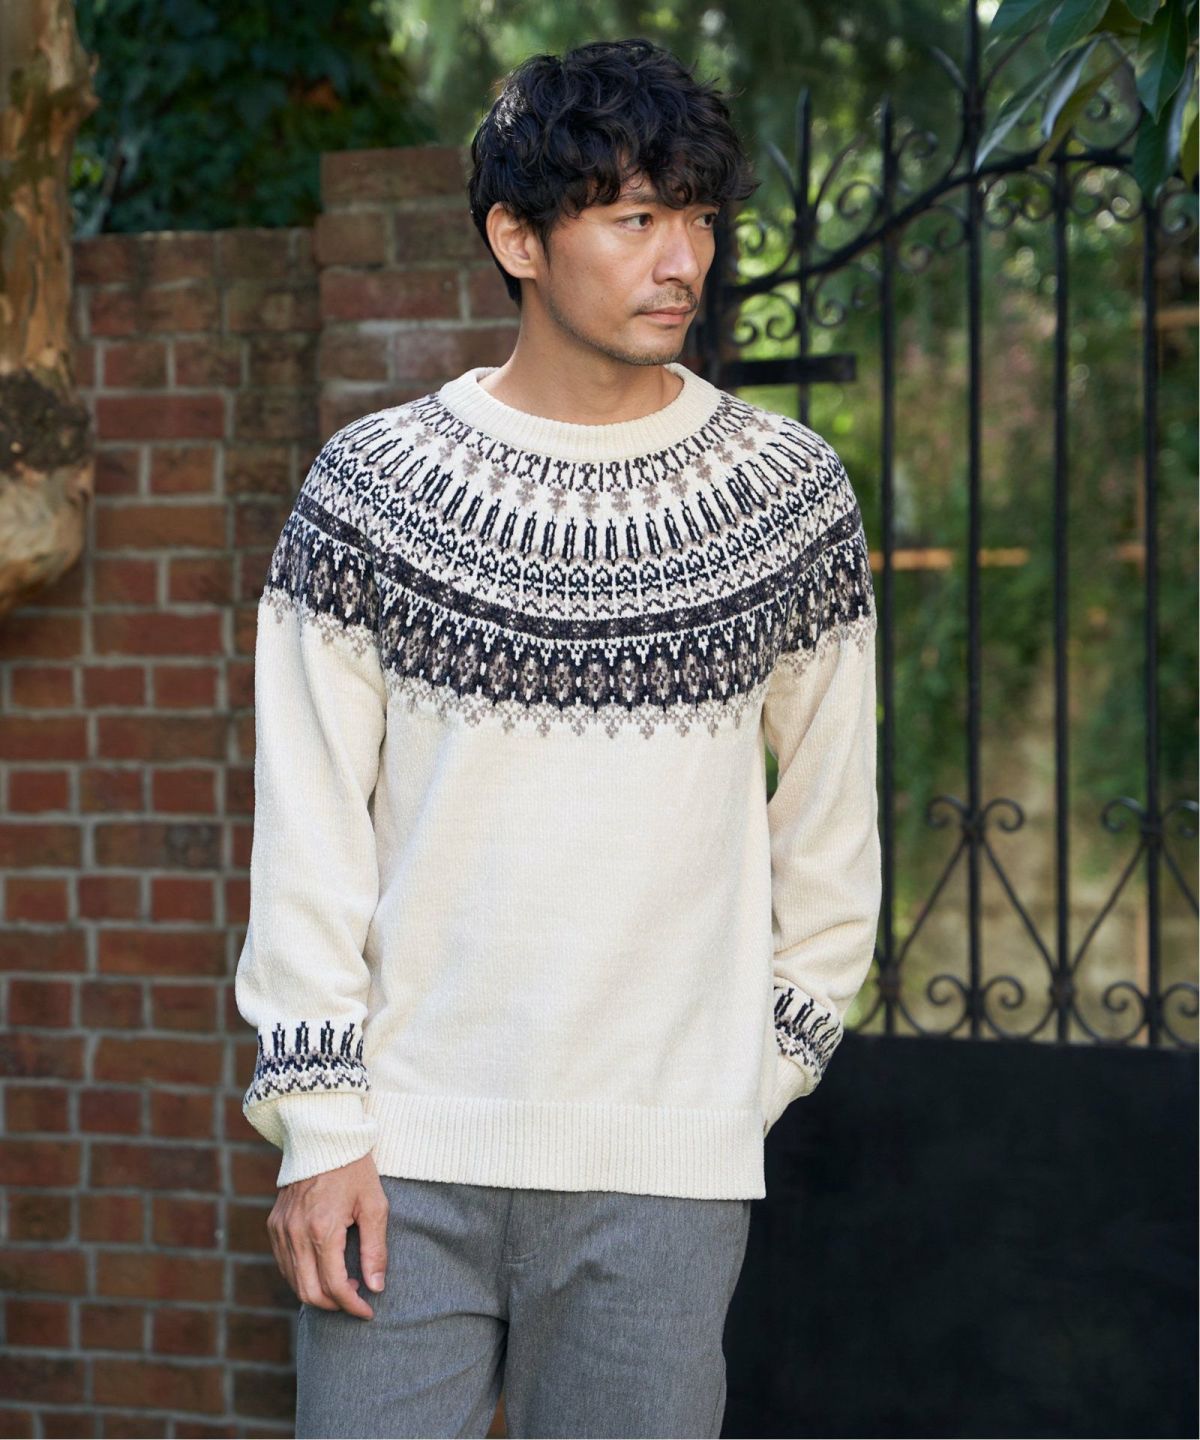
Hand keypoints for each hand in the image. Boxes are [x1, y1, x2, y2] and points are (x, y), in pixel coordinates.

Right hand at [268, 1153, 388, 1318]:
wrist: (322, 1135)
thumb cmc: (354, 1167)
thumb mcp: (374, 1204)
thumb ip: (375, 1249)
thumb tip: (376, 1287)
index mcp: (323, 1229)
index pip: (335, 1287)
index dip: (352, 1306)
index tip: (368, 1311)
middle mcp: (296, 1233)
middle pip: (309, 1292)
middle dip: (334, 1305)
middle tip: (356, 1298)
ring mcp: (281, 1229)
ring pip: (293, 1282)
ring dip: (317, 1292)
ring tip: (343, 1282)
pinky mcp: (274, 1224)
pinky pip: (284, 1264)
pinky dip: (301, 1276)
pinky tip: (322, 1267)